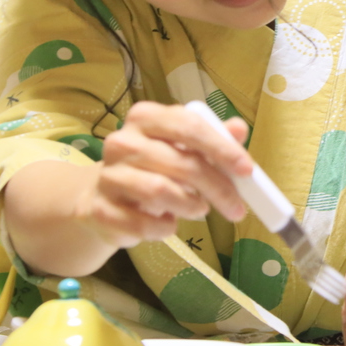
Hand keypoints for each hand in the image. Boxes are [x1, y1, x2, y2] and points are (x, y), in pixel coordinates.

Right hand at [75, 100, 251, 248]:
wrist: (103, 198)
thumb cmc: (153, 170)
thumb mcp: (182, 149)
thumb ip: (212, 139)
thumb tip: (239, 129)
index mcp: (145, 117)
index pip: (189, 125)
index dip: (222, 148)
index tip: (247, 170)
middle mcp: (121, 142)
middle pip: (181, 163)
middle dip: (217, 188)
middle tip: (237, 208)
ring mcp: (107, 176)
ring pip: (161, 192)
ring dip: (191, 206)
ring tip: (199, 209)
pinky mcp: (99, 210)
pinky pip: (143, 224)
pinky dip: (165, 228)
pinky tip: (167, 223)